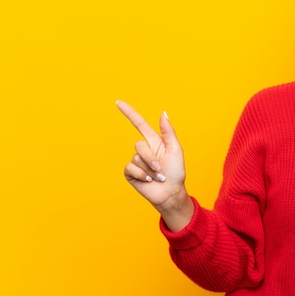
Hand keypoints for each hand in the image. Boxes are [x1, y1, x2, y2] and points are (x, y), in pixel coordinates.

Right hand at [117, 100, 193, 230]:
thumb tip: (163, 112)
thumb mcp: (176, 149)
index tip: (118, 102)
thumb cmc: (176, 172)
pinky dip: (142, 175)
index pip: (139, 124)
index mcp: (154, 141)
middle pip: (139, 145)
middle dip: (151, 158)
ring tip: (158, 177)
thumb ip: (168, 131)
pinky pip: (131, 168)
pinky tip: (149, 181)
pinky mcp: (131, 173)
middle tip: (161, 170)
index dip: (129, 113)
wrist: (171, 193)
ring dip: (149, 169)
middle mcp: (144, 150)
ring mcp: (136, 161)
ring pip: (136, 158)